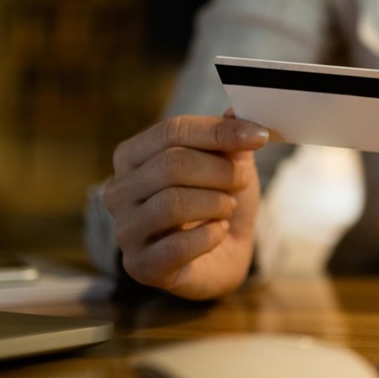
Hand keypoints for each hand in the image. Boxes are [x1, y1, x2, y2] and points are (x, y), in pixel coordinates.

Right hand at [102, 113, 269, 299]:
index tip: (259, 137)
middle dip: (221, 172)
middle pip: (172, 165)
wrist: (224, 254)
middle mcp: (119, 191)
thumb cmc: (219, 202)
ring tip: (226, 208)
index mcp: (133, 156)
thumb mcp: (230, 163)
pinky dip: (210, 237)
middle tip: (240, 182)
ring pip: (173, 203)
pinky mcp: (140, 266)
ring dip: (216, 204)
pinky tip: (217, 233)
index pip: (172, 131)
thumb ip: (228, 137)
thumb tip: (236, 111)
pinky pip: (178, 246)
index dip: (220, 132)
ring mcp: (125, 231)